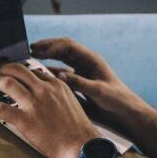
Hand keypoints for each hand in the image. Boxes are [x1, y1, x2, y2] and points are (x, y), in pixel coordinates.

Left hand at [0, 62, 97, 157]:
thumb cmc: (78, 131)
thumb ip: (59, 94)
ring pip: (6, 83)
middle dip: (2, 68)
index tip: (12, 72)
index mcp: (57, 85)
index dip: (19, 70)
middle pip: (18, 70)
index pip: (33, 70)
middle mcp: (44, 89)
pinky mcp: (24, 119)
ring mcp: (34, 103)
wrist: (81, 147)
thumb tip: (50, 92)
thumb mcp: (72, 104)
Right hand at [30, 38, 144, 130]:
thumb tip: (60, 75)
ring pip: (62, 59)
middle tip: (31, 48)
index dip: (53, 46)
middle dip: (47, 47)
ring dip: (48, 57)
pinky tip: (42, 73)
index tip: (38, 51)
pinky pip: (63, 72)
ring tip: (33, 57)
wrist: (125, 111)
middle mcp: (86, 62)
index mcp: (92, 59)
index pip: (69, 46)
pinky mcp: (81, 81)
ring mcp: (83, 71)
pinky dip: (52, 70)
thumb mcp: (98, 91)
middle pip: (63, 48)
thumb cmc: (116, 99)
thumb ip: (79, 83)